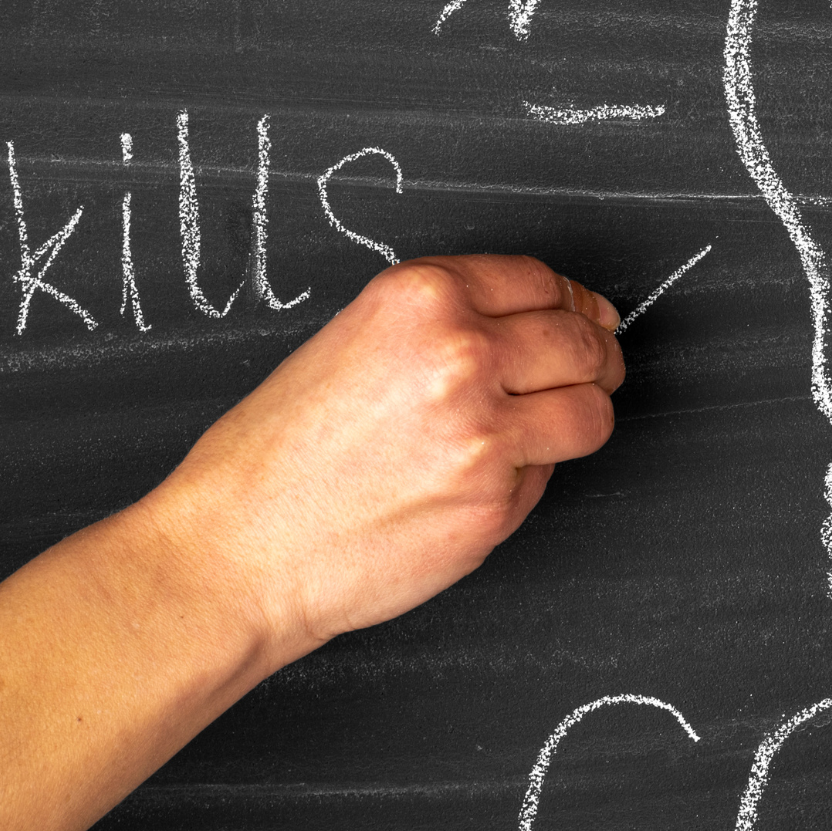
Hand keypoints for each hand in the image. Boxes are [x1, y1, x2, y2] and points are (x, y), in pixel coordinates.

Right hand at [133, 254, 623, 667]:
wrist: (237, 548)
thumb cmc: (273, 455)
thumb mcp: (352, 341)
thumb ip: (441, 326)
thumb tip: (537, 326)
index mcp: (421, 297)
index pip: (540, 281)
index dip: (570, 302)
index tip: (583, 316)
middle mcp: (461, 353)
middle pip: (581, 340)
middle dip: (594, 356)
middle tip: (591, 371)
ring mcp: (485, 431)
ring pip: (591, 409)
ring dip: (584, 413)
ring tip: (558, 424)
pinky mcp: (495, 502)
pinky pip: (550, 474)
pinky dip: (534, 475)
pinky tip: (486, 479)